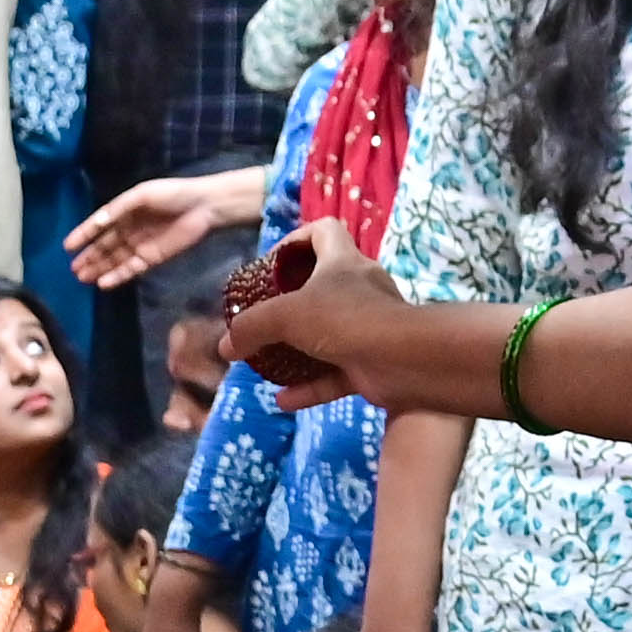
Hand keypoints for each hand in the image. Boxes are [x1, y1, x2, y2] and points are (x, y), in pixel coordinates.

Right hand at [72, 166, 273, 288]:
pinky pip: (131, 269)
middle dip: (89, 257)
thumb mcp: (141, 195)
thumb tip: (96, 223)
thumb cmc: (172, 195)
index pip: (99, 224)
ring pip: (115, 260)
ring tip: (81, 278)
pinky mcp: (153, 258)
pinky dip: (117, 276)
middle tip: (72, 269)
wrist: (203, 208)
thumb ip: (118, 209)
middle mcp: (130, 229)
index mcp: (125, 210)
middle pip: (105, 246)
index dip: (83, 235)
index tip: (67, 247)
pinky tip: (103, 283)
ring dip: (99, 269)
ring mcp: (141, 245)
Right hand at [230, 224, 412, 398]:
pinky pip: (336, 373)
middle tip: (265, 318)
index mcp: (343, 261)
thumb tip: (226, 346)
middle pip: (325, 284)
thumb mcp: (286, 316)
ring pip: (330, 333)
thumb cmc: (345, 320)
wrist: (405, 360)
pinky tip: (284, 401)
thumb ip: (252, 327)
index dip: (297, 239)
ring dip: (300, 348)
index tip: (272, 263)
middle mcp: (360, 289)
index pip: (324, 231)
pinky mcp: (374, 362)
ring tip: (270, 360)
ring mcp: (369, 326)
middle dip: (293, 301)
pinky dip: (311, 386)